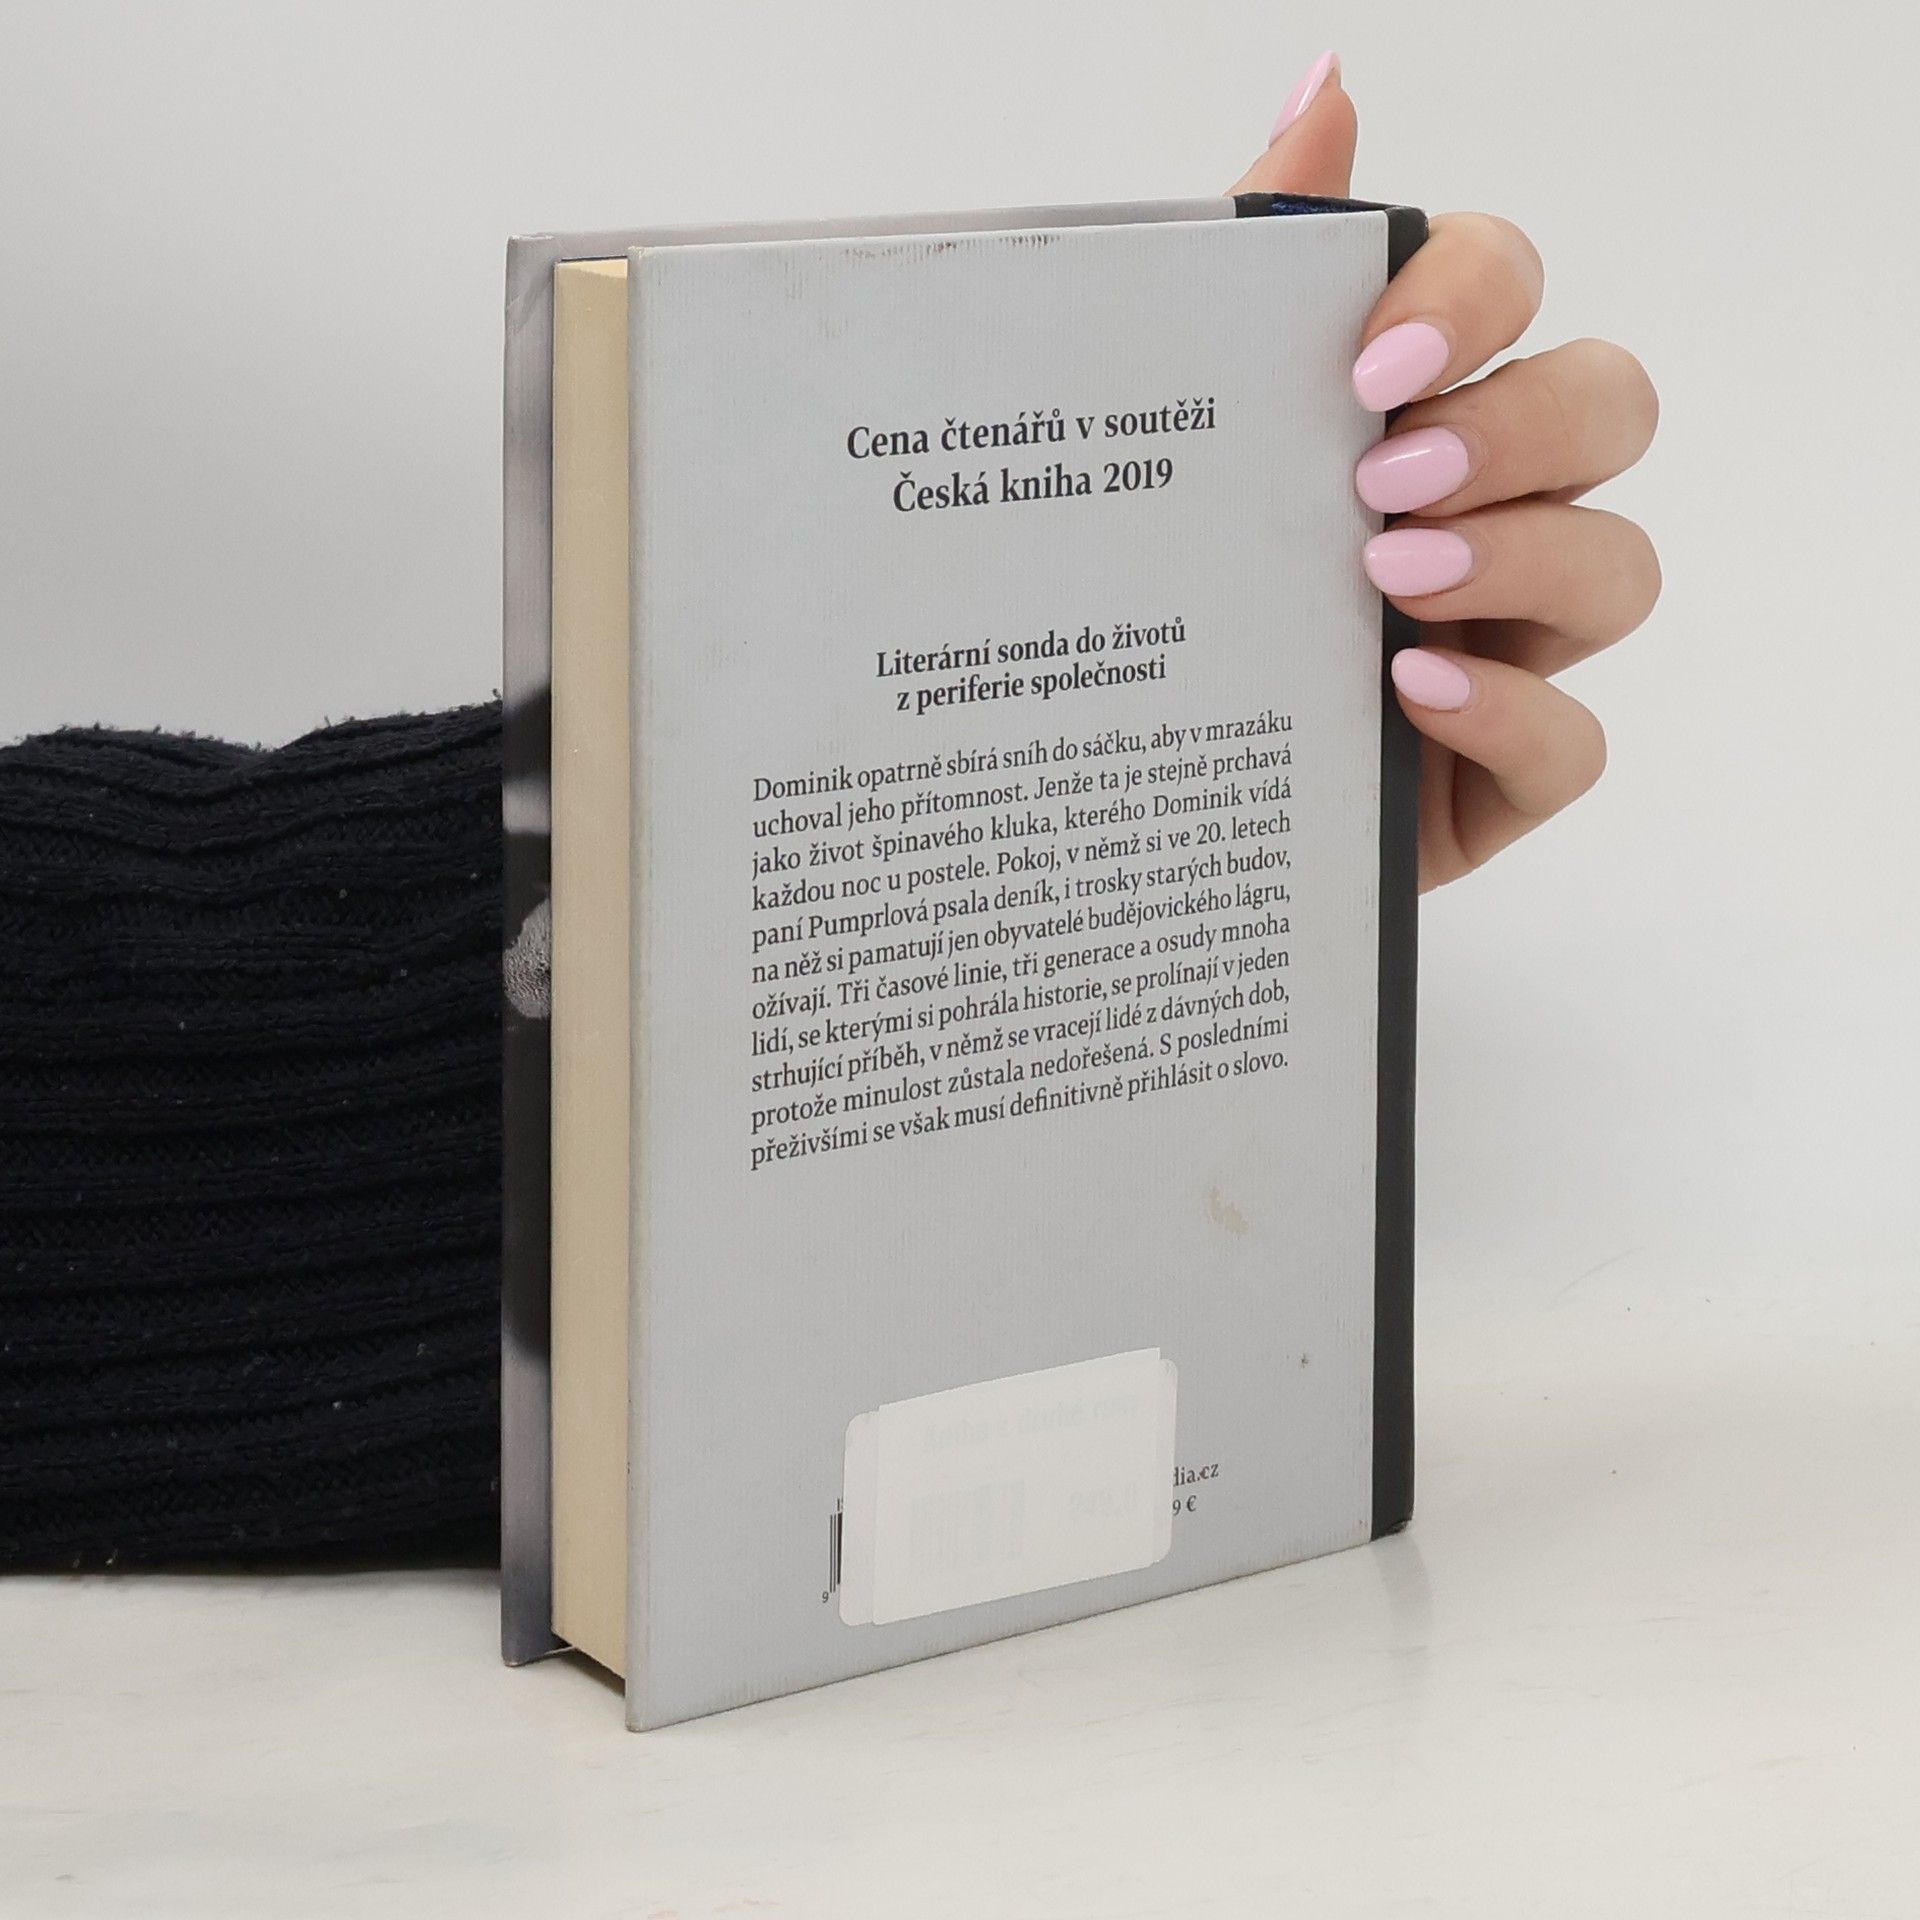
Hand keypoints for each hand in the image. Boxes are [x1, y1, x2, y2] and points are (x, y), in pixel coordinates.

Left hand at [1234, 53, 1659, 890]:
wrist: (1108, 790)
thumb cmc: (1154, 597)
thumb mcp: (1175, 431)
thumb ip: (1253, 269)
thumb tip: (1325, 91)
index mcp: (1414, 406)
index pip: (1510, 293)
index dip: (1473, 296)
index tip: (1373, 356)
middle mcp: (1488, 506)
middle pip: (1606, 410)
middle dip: (1519, 422)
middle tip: (1383, 473)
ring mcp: (1508, 640)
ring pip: (1618, 568)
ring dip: (1522, 556)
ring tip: (1387, 577)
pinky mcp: (1497, 772)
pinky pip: (1571, 740)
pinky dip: (1508, 709)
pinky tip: (1410, 690)